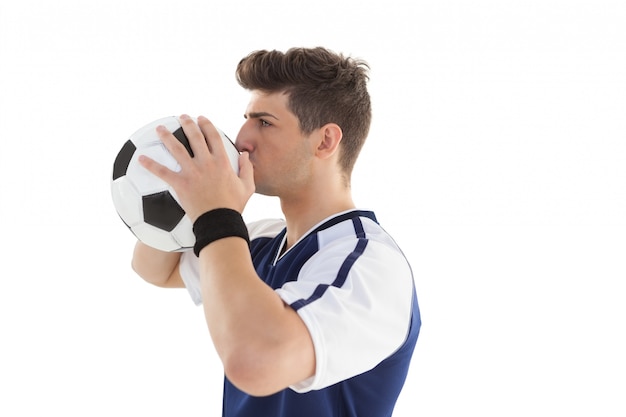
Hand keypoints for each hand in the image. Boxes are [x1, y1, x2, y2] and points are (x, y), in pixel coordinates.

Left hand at [138, 114, 254, 221]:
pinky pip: (162, 172)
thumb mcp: (247, 187)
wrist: (219, 221)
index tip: (201, 118)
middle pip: (195, 137)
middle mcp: (206, 163)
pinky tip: (141, 158)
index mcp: (222, 162)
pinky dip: (150, 164)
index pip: (214, 137)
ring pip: (177, 149)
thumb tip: (245, 155)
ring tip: (160, 128)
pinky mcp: (180, 184)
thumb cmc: (233, 206)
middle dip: (188, 124)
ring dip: (167, 136)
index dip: (207, 125)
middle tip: (182, 117)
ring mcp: (192, 172)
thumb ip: (247, 169)